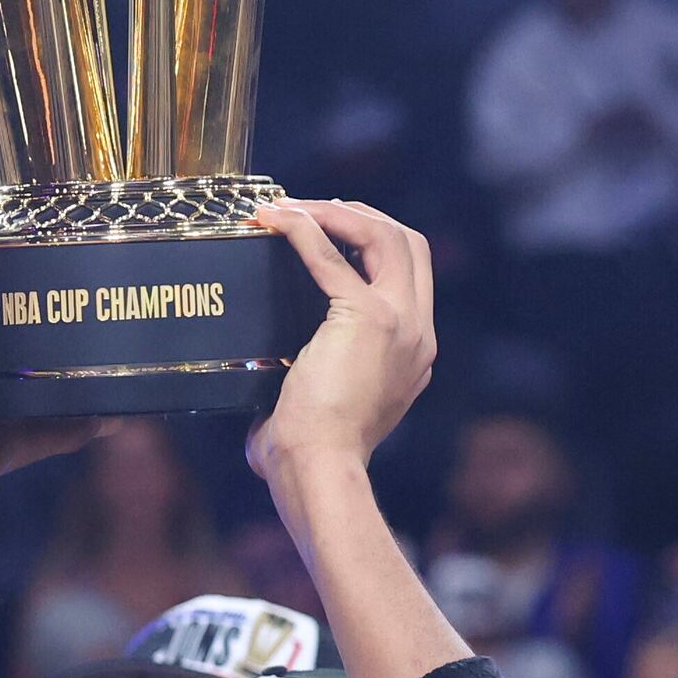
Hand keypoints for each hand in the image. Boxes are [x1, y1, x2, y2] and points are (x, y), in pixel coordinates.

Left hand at [244, 200, 435, 485]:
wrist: (317, 470)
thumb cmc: (307, 455)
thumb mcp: (319, 408)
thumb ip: (306, 386)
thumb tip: (261, 397)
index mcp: (413, 354)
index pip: (410, 277)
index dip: (375, 244)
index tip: (332, 232)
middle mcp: (417, 334)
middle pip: (410, 244)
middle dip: (365, 216)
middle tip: (316, 210)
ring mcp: (400, 323)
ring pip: (387, 236)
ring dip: (339, 213)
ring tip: (294, 207)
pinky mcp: (367, 319)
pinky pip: (331, 256)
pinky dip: (303, 229)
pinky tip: (273, 219)